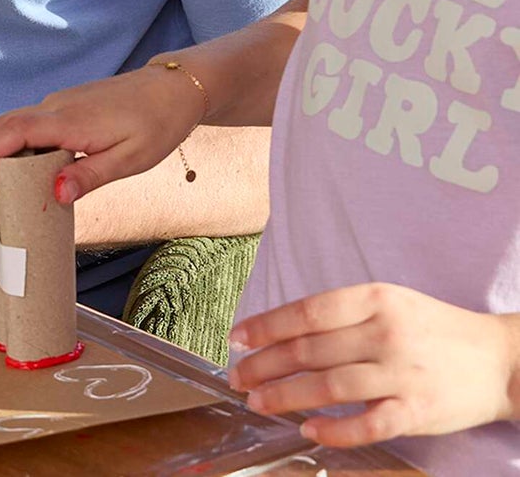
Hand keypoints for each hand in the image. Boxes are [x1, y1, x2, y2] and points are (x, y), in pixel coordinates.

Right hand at [0, 65, 202, 202]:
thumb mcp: (129, 161)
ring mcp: (60, 101)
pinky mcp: (65, 103)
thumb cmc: (156, 125)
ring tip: (16, 182)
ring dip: (6, 148)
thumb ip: (89, 176)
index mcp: (70, 121)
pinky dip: (22, 141)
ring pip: (16, 121)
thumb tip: (56, 194)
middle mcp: (57, 106)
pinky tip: (39, 164)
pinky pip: (32, 120)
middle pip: (6, 125)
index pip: (15, 132)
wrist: (172, 89)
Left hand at [231, 284, 519, 445]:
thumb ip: (341, 315)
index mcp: (373, 299)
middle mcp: (384, 333)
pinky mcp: (419, 412)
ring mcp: (402, 374)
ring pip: (330, 387)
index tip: (236, 338)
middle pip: (310, 351)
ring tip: (258, 402)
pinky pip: (369, 424)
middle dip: (265, 365)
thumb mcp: (388, 302)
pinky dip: (335, 430)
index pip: (305, 312)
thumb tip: (283, 330)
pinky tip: (309, 431)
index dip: (265, 326)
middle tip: (238, 377)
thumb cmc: (431, 329)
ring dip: (286, 396)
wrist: (498, 360)